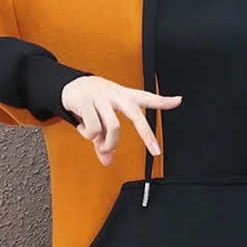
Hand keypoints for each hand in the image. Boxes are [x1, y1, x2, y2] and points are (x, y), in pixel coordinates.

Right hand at [61, 75, 182, 166]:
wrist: (68, 85)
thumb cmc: (91, 102)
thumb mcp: (101, 119)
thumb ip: (105, 140)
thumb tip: (107, 162)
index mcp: (123, 96)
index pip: (146, 97)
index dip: (162, 100)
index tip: (178, 100)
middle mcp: (114, 95)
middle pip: (135, 114)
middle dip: (147, 134)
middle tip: (155, 151)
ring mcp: (100, 97)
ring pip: (114, 126)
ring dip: (108, 142)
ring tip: (99, 144)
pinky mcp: (85, 100)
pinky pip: (93, 127)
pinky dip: (89, 135)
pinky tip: (83, 130)